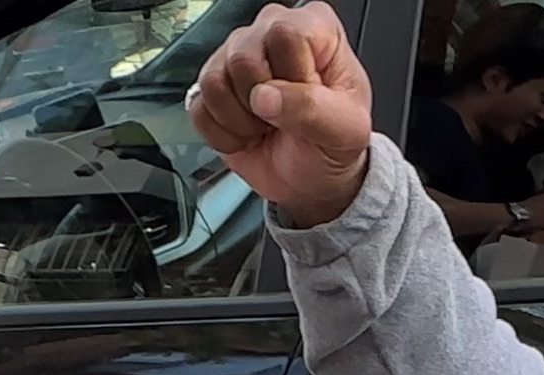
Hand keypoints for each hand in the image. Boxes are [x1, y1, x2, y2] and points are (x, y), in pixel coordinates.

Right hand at [186, 2, 375, 225]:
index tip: (307, 102)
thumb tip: (266, 96)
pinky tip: (246, 132)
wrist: (311, 179)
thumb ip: (312, 109)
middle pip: (242, 58)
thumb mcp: (345, 131)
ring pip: (214, 82)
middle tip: (284, 119)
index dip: (292, 78)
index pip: (284, 35)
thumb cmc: (333, 145)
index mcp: (314, 27)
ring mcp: (235, 55)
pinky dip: (222, 134)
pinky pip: (198, 108)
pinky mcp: (210, 85)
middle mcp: (270, 31)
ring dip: (241, 121)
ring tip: (266, 125)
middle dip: (262, 104)